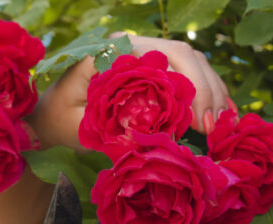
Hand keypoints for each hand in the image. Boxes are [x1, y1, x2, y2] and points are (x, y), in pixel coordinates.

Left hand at [27, 33, 234, 149]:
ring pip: (194, 62)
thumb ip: (112, 121)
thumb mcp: (80, 124)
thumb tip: (156, 127)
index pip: (165, 55)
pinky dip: (210, 94)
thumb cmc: (60, 122)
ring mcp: (147, 55)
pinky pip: (191, 75)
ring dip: (213, 93)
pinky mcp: (155, 71)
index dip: (189, 85)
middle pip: (185, 55)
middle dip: (205, 91)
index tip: (196, 123)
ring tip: (219, 127)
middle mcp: (133, 45)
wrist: (50, 119)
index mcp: (113, 50)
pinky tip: (222, 116)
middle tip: (210, 129)